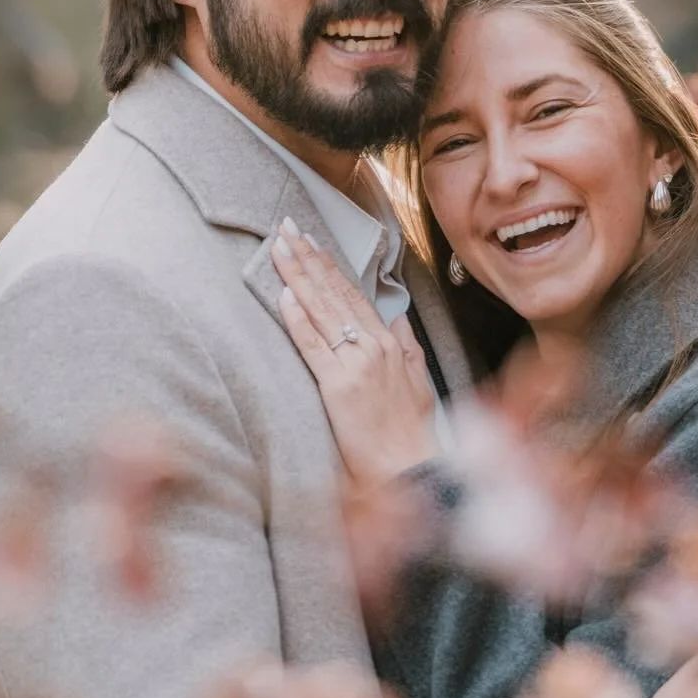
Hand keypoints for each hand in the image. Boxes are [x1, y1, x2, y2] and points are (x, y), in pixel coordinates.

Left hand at [270, 218, 439, 483]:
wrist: (411, 469)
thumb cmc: (412, 433)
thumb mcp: (419, 382)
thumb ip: (408, 347)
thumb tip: (397, 319)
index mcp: (389, 343)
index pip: (353, 295)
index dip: (330, 266)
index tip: (312, 241)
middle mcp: (374, 346)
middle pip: (333, 293)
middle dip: (307, 258)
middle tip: (285, 228)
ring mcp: (356, 363)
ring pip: (321, 310)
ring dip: (298, 275)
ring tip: (279, 248)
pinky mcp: (338, 385)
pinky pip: (313, 345)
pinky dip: (298, 318)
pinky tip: (284, 294)